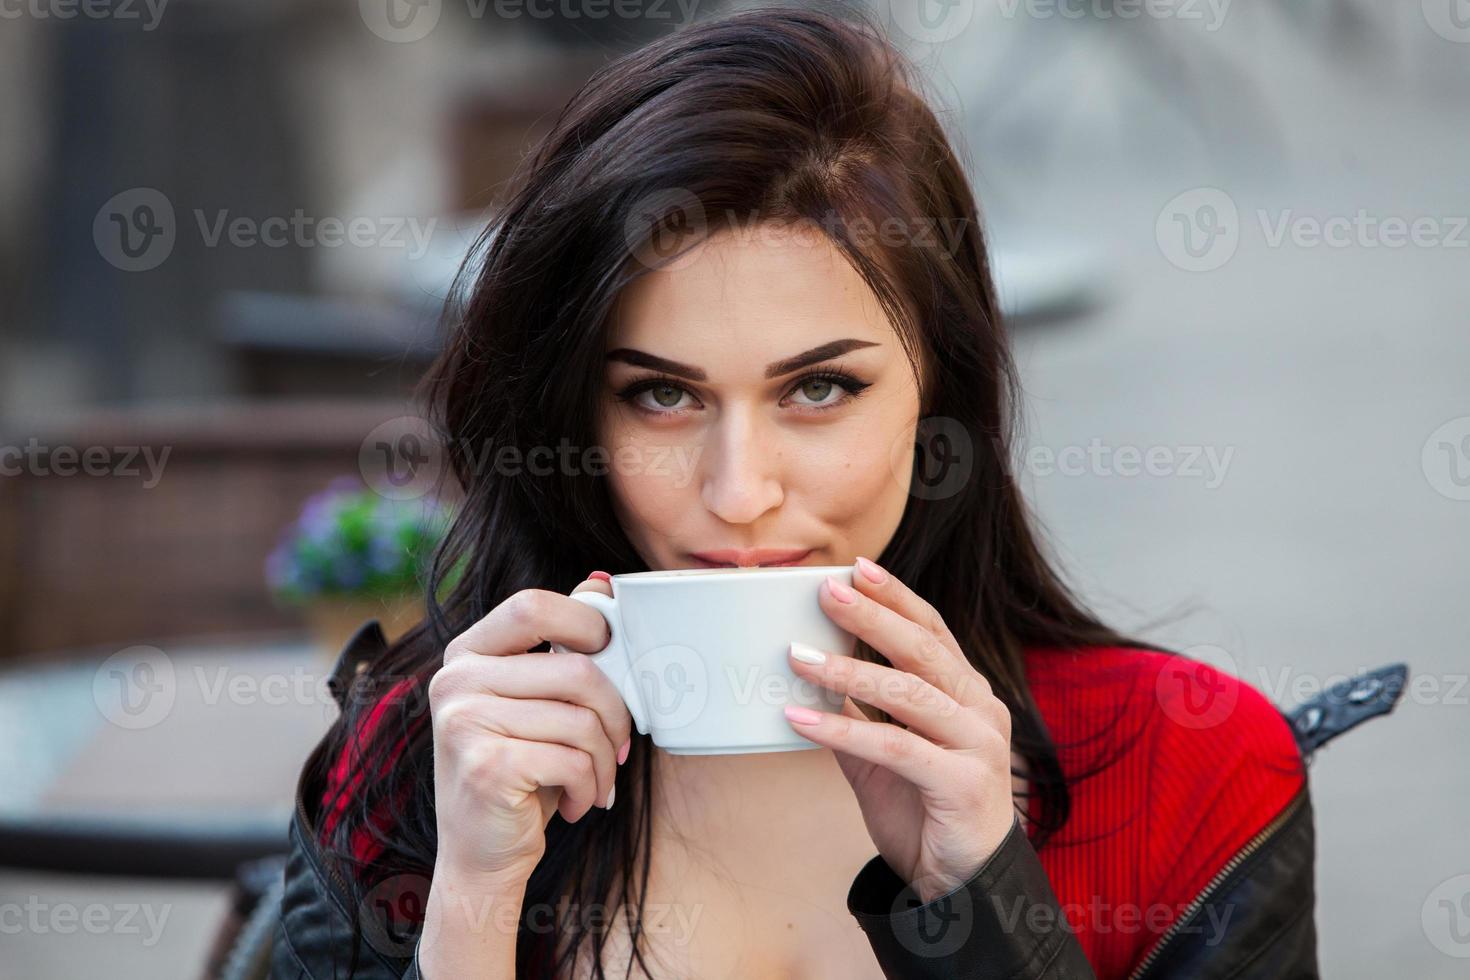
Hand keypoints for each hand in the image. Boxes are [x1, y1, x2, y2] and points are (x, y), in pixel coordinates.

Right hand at [426, 574, 632, 884]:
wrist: (481, 856)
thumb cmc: (520, 772)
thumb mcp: (536, 702)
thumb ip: (559, 644)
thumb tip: (601, 582)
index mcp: (466, 654)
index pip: (532, 605)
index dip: (585, 623)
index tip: (609, 655)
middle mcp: (455, 681)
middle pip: (575, 669)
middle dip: (615, 713)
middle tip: (618, 745)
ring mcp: (464, 722)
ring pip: (581, 719)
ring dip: (604, 760)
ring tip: (595, 780)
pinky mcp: (485, 766)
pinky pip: (573, 759)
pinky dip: (590, 786)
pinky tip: (577, 803)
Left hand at [783, 557, 1017, 901]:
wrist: (963, 887)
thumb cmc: (927, 814)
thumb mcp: (882, 755)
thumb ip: (857, 714)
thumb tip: (811, 672)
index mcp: (967, 693)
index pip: (932, 631)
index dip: (896, 597)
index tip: (857, 567)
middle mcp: (981, 710)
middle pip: (923, 649)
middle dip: (873, 616)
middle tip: (826, 591)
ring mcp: (979, 744)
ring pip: (909, 694)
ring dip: (847, 671)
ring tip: (798, 655)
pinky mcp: (964, 783)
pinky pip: (896, 746)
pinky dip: (844, 731)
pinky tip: (802, 719)